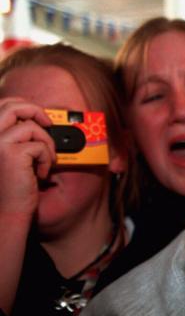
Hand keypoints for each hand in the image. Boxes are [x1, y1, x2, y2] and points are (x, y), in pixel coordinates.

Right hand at [0, 97, 55, 220]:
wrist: (7, 210)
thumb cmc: (12, 184)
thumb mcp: (14, 153)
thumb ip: (19, 135)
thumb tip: (40, 118)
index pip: (3, 105)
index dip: (25, 105)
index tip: (41, 117)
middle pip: (13, 106)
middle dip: (37, 112)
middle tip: (49, 125)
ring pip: (31, 126)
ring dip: (46, 143)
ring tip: (45, 160)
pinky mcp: (10, 154)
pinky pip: (40, 146)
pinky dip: (47, 159)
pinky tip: (40, 174)